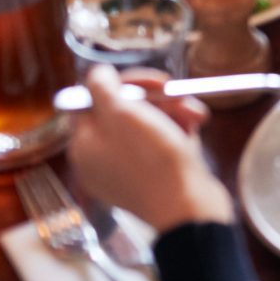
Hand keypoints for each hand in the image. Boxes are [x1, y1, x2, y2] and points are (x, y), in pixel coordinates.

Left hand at [65, 68, 236, 234]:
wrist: (186, 206)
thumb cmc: (151, 158)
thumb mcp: (122, 113)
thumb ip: (101, 88)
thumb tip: (96, 74)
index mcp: (83, 145)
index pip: (90, 100)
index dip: (119, 84)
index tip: (146, 81)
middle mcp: (99, 158)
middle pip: (120, 110)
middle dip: (153, 96)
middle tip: (174, 91)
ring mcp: (126, 169)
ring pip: (145, 123)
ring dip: (172, 110)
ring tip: (194, 113)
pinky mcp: (152, 177)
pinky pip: (159, 142)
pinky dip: (177, 129)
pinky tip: (195, 126)